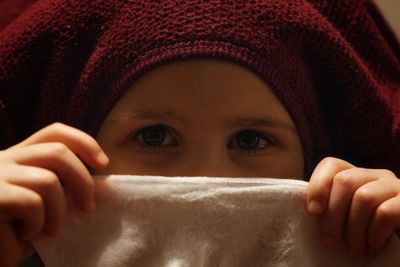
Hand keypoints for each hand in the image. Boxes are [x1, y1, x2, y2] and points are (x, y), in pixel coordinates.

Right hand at [0, 123, 108, 265]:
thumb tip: (107, 185)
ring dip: (58, 212)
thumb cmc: (17, 231)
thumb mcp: (42, 202)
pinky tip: (25, 236)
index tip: (103, 163)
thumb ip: (64, 188)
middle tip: (88, 208)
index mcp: (18, 157)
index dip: (84, 143)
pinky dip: (36, 224)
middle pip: (58, 152)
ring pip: (48, 180)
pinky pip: (31, 203)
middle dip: (82, 181)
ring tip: (50, 232)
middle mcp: (4, 159)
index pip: (55, 133)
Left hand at [307, 157, 399, 256]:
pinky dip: (374, 233)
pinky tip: (373, 246)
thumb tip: (311, 209)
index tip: (312, 212)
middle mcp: (378, 176)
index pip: (332, 165)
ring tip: (353, 249)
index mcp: (359, 175)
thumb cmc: (371, 232)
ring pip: (363, 197)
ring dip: (353, 229)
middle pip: (344, 181)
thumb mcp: (348, 216)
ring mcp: (396, 187)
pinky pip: (385, 213)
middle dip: (332, 215)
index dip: (318, 185)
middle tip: (330, 242)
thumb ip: (331, 206)